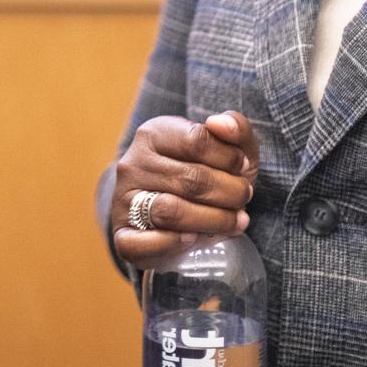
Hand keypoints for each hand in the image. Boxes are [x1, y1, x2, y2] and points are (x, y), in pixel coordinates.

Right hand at [111, 111, 258, 271]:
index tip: (242, 168)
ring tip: (234, 222)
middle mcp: (132, 163)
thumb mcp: (228, 149)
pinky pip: (141, 243)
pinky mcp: (122, 234)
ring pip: (171, 212)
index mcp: (153, 134)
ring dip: (214, 221)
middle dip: (230, 193)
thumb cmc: (206, 175)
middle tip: (244, 198)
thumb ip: (235, 128)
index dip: (230, 158)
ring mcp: (124, 199)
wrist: (172, 212)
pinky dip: (172, 244)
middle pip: (191, 179)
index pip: (197, 140)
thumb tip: (219, 123)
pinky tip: (194, 238)